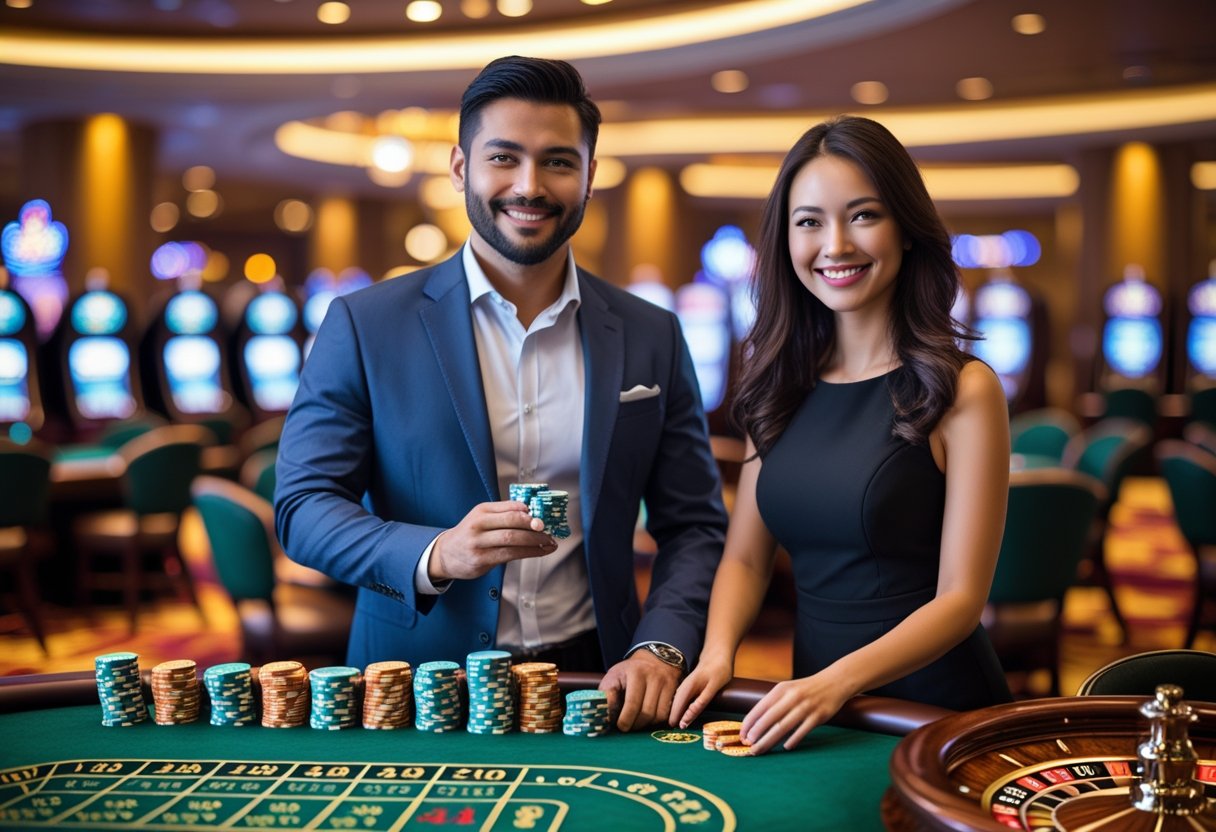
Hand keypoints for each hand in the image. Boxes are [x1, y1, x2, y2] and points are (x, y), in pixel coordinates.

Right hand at [429, 501, 556, 582]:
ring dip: (535, 541)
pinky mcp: (481, 560)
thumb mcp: (482, 517)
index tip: (545, 516)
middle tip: (549, 530)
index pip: (511, 508)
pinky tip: (540, 551)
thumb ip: (504, 513)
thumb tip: (532, 511)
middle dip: (535, 527)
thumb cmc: (471, 534)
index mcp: (482, 511)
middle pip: (513, 523)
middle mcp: (479, 525)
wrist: (445, 554)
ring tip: (550, 542)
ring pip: (513, 540)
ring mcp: (479, 543)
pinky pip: (510, 555)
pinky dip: (529, 552)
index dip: (531, 512)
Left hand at [598, 650, 681, 731]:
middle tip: (628, 727)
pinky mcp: (675, 690)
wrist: (653, 659)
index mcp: (636, 673)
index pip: (632, 703)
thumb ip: (607, 695)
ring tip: (638, 723)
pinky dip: (659, 721)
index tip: (620, 726)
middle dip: (635, 725)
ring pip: (658, 716)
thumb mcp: (614, 677)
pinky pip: (668, 714)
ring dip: (647, 725)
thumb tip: (604, 716)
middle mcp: (654, 676)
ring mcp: (666, 683)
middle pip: (646, 713)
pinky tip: (650, 720)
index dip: (626, 719)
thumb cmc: (629, 672)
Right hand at [670, 656, 731, 728]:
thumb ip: (700, 703)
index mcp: (686, 689)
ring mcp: (683, 689)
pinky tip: (682, 718)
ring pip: (675, 705)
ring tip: (674, 731)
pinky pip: (680, 703)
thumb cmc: (718, 671)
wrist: (718, 655)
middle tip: (670, 735)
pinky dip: (680, 711)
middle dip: (670, 720)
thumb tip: (686, 720)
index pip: (674, 710)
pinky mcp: (687, 690)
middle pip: (671, 708)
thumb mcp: (712, 688)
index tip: (671, 734)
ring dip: (675, 716)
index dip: (672, 722)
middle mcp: (681, 689)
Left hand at [738, 674, 850, 754]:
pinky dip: (793, 740)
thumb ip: (773, 704)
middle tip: (748, 746)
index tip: (741, 735)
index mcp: (781, 690)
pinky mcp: (818, 716)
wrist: (834, 682)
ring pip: (783, 727)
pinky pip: (802, 731)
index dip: (749, 723)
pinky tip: (786, 747)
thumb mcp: (787, 690)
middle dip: (756, 734)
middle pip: (769, 719)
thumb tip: (755, 723)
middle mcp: (792, 697)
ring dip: (769, 740)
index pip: (760, 708)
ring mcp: (806, 707)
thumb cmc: (805, 690)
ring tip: (759, 750)